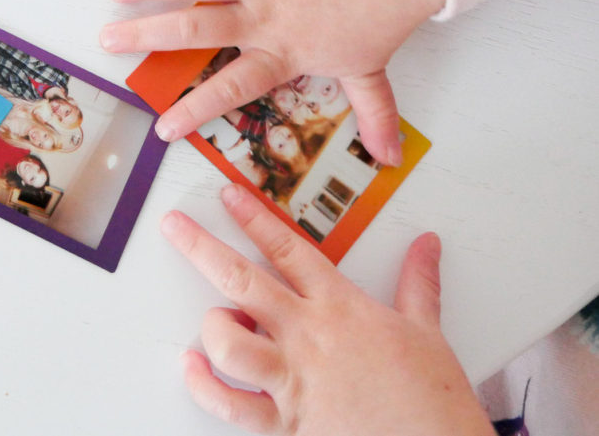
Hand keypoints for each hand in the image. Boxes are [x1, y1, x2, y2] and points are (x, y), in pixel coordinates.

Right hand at [101, 0, 444, 164]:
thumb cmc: (380, 16)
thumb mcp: (371, 71)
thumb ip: (374, 116)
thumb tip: (389, 158)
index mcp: (281, 52)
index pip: (231, 87)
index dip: (195, 108)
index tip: (163, 129)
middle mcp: (261, 16)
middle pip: (194, 29)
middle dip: (145, 35)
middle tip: (109, 40)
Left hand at [161, 185, 493, 435]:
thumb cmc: (434, 402)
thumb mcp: (428, 333)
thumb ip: (417, 284)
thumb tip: (426, 245)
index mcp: (341, 309)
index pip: (288, 249)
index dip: (254, 217)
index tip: (228, 195)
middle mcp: (308, 337)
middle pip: (242, 280)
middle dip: (201, 247)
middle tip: (173, 226)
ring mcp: (292, 380)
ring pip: (228, 344)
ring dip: (212, 326)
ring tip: (214, 320)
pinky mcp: (285, 423)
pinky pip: (231, 405)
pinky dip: (204, 387)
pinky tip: (193, 369)